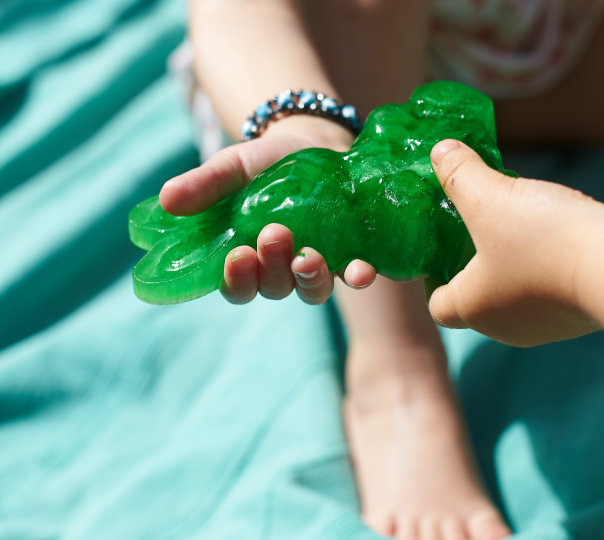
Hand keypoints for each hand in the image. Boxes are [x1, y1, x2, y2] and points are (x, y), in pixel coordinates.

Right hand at [159, 116, 375, 304]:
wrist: (313, 141)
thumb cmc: (264, 164)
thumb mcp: (231, 168)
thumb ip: (204, 185)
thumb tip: (165, 199)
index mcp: (247, 257)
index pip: (237, 287)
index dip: (236, 280)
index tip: (236, 255)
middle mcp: (282, 269)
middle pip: (274, 287)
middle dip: (273, 267)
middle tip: (274, 234)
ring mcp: (319, 263)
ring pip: (312, 289)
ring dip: (310, 277)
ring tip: (308, 257)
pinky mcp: (351, 252)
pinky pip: (354, 275)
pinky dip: (358, 276)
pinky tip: (362, 270)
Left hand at [426, 139, 603, 346]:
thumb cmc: (539, 239)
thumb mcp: (487, 196)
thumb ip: (459, 172)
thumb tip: (440, 151)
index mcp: (472, 308)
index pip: (438, 305)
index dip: (433, 278)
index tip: (441, 248)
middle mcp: (505, 326)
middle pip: (478, 297)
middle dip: (475, 262)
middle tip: (478, 223)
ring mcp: (546, 325)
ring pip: (517, 291)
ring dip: (514, 261)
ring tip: (519, 220)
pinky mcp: (578, 315)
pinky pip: (551, 288)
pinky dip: (547, 265)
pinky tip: (557, 233)